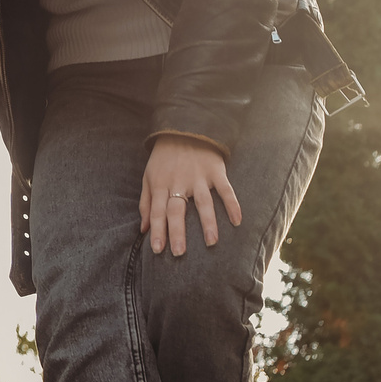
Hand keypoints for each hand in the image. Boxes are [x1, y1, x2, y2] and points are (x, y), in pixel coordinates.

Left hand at [141, 134, 240, 256]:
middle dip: (177, 232)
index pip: (157, 212)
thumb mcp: (148, 177)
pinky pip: (225, 189)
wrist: (184, 128)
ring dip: (207, 223)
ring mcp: (198, 177)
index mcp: (160, 184)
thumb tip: (143, 229)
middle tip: (179, 253)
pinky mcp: (216, 171)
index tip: (158, 250)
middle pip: (177, 210)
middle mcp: (179, 182)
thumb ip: (146, 203)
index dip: (157, 231)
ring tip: (211, 242)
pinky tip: (237, 221)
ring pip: (203, 202)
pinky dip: (232, 204)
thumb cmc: (164, 159)